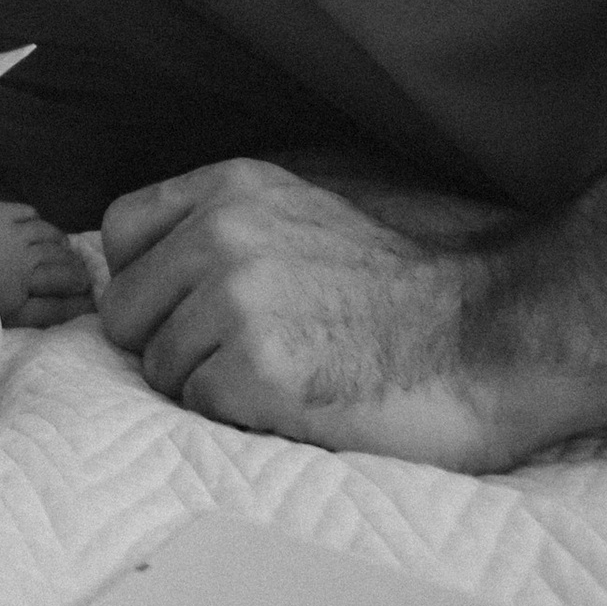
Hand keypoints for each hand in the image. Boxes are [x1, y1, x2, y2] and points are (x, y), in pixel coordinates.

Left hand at [97, 156, 522, 467]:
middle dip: (170, 344)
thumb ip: (219, 224)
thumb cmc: (398, 288)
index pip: (119, 233)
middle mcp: (222, 234)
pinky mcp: (255, 372)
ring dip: (212, 386)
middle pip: (126, 314)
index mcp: (231, 188)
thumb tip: (131, 265)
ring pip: (161, 370)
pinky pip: (200, 410)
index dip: (145, 282)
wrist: (486, 333)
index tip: (185, 308)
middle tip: (244, 354)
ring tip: (288, 373)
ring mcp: (236, 303)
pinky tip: (298, 399)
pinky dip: (241, 417)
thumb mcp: (300, 211)